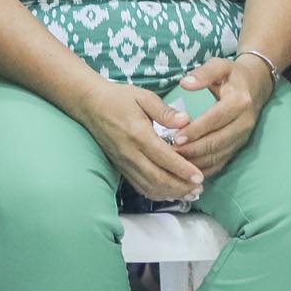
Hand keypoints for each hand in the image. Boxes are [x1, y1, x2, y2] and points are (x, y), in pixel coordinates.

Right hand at [80, 80, 204, 201]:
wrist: (91, 105)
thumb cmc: (120, 98)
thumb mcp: (144, 97)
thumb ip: (165, 111)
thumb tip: (185, 120)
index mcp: (138, 135)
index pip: (164, 158)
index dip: (183, 170)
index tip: (199, 177)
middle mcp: (131, 153)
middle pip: (157, 178)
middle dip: (180, 187)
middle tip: (199, 190)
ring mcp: (125, 163)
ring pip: (149, 186)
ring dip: (171, 193)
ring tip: (190, 194)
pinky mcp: (122, 168)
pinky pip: (140, 186)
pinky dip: (157, 193)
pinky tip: (171, 193)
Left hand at [172, 56, 274, 178]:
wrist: (256, 85)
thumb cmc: (233, 75)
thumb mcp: (220, 65)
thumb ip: (203, 73)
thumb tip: (185, 83)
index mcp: (239, 101)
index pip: (215, 119)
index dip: (195, 130)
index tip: (175, 137)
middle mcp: (244, 122)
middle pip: (217, 141)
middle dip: (193, 150)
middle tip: (170, 153)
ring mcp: (243, 136)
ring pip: (219, 155)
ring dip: (197, 162)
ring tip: (174, 162)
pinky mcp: (240, 146)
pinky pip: (222, 162)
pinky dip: (205, 169)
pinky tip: (188, 169)